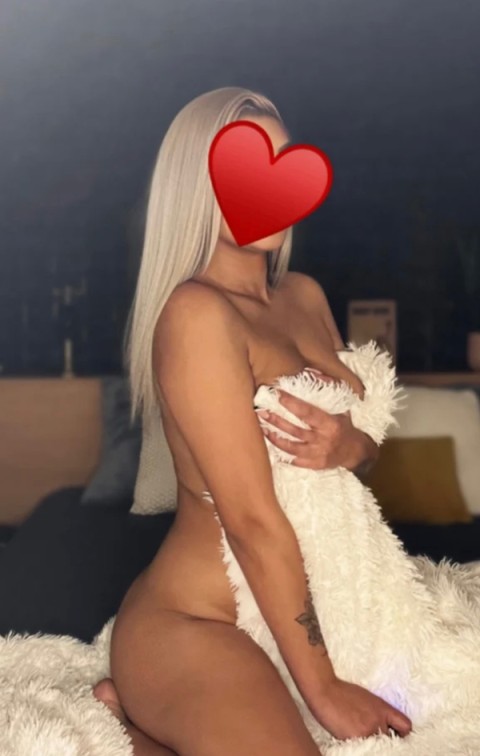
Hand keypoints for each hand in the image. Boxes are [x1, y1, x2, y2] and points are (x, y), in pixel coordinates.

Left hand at [257, 372, 376, 471]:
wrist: (355, 452)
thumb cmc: (345, 426)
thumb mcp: (342, 407)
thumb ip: (329, 390)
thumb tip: (314, 373)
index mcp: (330, 424)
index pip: (307, 412)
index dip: (291, 403)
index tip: (278, 395)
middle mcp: (323, 440)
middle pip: (294, 430)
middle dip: (276, 421)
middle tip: (261, 412)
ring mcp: (318, 454)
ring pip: (291, 447)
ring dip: (274, 437)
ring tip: (262, 428)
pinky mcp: (314, 465)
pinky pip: (294, 461)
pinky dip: (281, 454)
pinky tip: (271, 446)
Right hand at [309, 677, 411, 740]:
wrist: (324, 689)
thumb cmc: (341, 692)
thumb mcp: (366, 698)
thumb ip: (377, 712)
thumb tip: (383, 725)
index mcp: (383, 708)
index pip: (405, 726)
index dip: (402, 734)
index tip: (395, 736)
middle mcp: (379, 720)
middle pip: (390, 740)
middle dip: (382, 740)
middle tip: (372, 738)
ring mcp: (368, 730)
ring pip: (377, 747)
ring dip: (370, 745)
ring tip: (358, 737)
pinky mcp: (356, 738)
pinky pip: (363, 749)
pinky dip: (358, 747)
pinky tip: (350, 740)